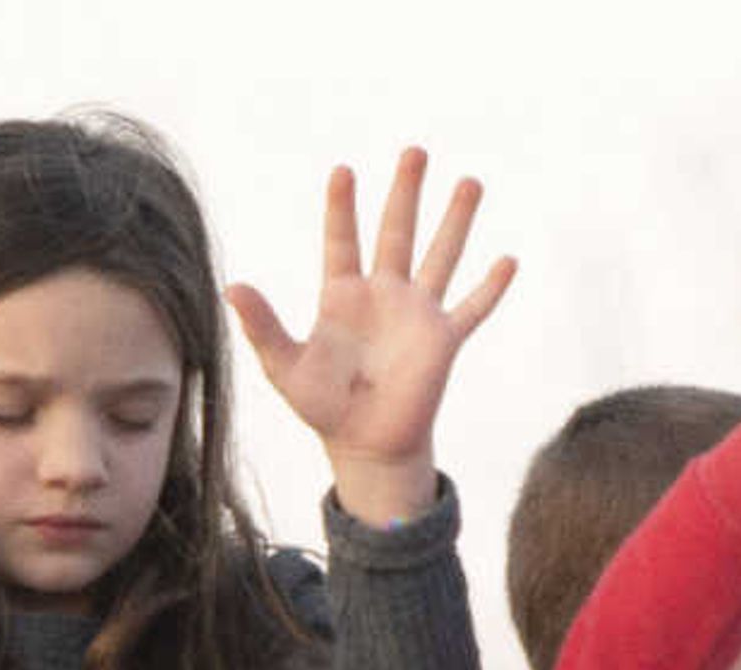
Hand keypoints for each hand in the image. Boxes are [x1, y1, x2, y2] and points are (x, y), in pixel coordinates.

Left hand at [226, 148, 514, 523]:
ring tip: (470, 182)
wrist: (366, 446)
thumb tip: (232, 287)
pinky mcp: (442, 342)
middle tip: (415, 151)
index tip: (342, 171)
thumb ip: (263, 327)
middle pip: (396, 232)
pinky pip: (471, 309)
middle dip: (406, 192)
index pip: (342, 239)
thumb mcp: (285, 367)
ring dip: (456, 221)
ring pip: (440, 257)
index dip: (341, 207)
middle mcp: (383, 295)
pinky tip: (508, 260)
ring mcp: (416, 315)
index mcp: (343, 295)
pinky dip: (490, 287)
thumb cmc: (323, 407)